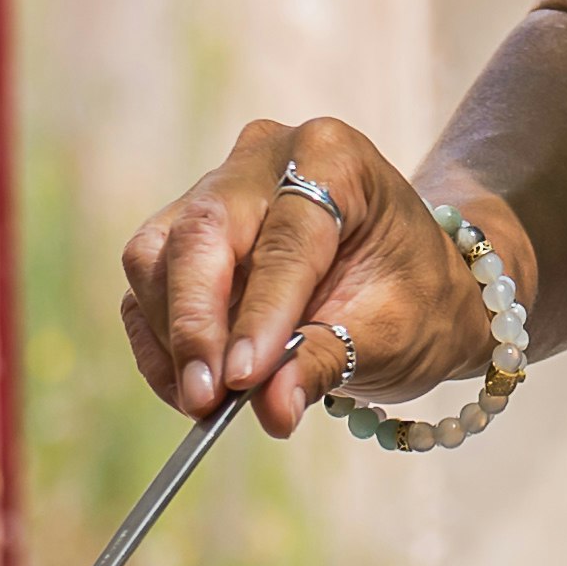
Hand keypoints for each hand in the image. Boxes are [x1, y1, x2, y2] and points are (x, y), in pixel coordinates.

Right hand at [116, 116, 520, 438]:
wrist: (418, 286)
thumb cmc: (417, 297)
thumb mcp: (392, 334)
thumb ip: (326, 362)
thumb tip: (271, 409)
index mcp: (333, 157)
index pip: (285, 239)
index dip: (260, 312)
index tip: (242, 378)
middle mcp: (264, 158)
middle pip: (201, 233)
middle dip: (195, 323)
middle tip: (205, 398)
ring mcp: (216, 190)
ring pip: (156, 255)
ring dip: (172, 336)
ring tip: (203, 401)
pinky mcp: (184, 233)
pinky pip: (148, 284)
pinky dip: (160, 341)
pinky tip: (188, 389)